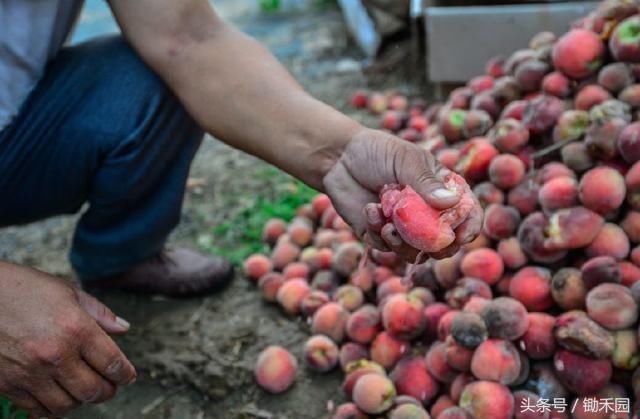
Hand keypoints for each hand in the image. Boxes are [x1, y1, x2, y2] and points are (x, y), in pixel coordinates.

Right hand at [0, 262, 135, 417]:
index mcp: (76, 328)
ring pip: (67, 405)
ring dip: (80, 400)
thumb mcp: (67, 292)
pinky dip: (52, 408)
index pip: (113, 363)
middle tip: (110, 386)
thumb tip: (123, 329)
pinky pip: (38, 410)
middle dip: (107, 391)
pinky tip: (57, 395)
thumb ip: (99, 314)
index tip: (128, 376)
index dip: (125, 374)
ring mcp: (30, 373)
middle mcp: (55, 354)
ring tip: (83, 389)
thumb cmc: (22, 288)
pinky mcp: (7, 385)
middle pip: (93, 390)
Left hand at [323, 128, 482, 260]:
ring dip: (403, 244)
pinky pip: (385, 247)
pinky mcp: (379, 234)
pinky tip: (369, 210)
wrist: (338, 158)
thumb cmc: (376, 151)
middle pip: (443, 242)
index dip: (469, 226)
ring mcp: (403, 226)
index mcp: (440, 190)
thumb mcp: (405, 160)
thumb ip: (426, 182)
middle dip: (436, 247)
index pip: (466, 212)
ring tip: (388, 226)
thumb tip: (451, 202)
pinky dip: (378, 233)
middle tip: (425, 242)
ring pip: (414, 252)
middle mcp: (425, 212)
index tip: (462, 236)